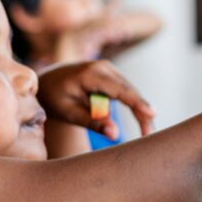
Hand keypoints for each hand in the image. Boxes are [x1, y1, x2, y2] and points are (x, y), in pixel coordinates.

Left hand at [36, 60, 155, 138]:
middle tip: (149, 134)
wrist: (48, 81)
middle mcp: (104, 67)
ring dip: (140, 111)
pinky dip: (133, 106)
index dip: (137, 103)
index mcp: (90, 74)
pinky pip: (126, 92)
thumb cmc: (55, 98)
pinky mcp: (113, 75)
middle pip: (130, 92)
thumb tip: (114, 135)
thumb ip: (92, 123)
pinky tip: (141, 120)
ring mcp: (110, 69)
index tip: (152, 114)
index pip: (119, 90)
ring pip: (131, 92)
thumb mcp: (69, 113)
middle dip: (142, 113)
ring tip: (146, 131)